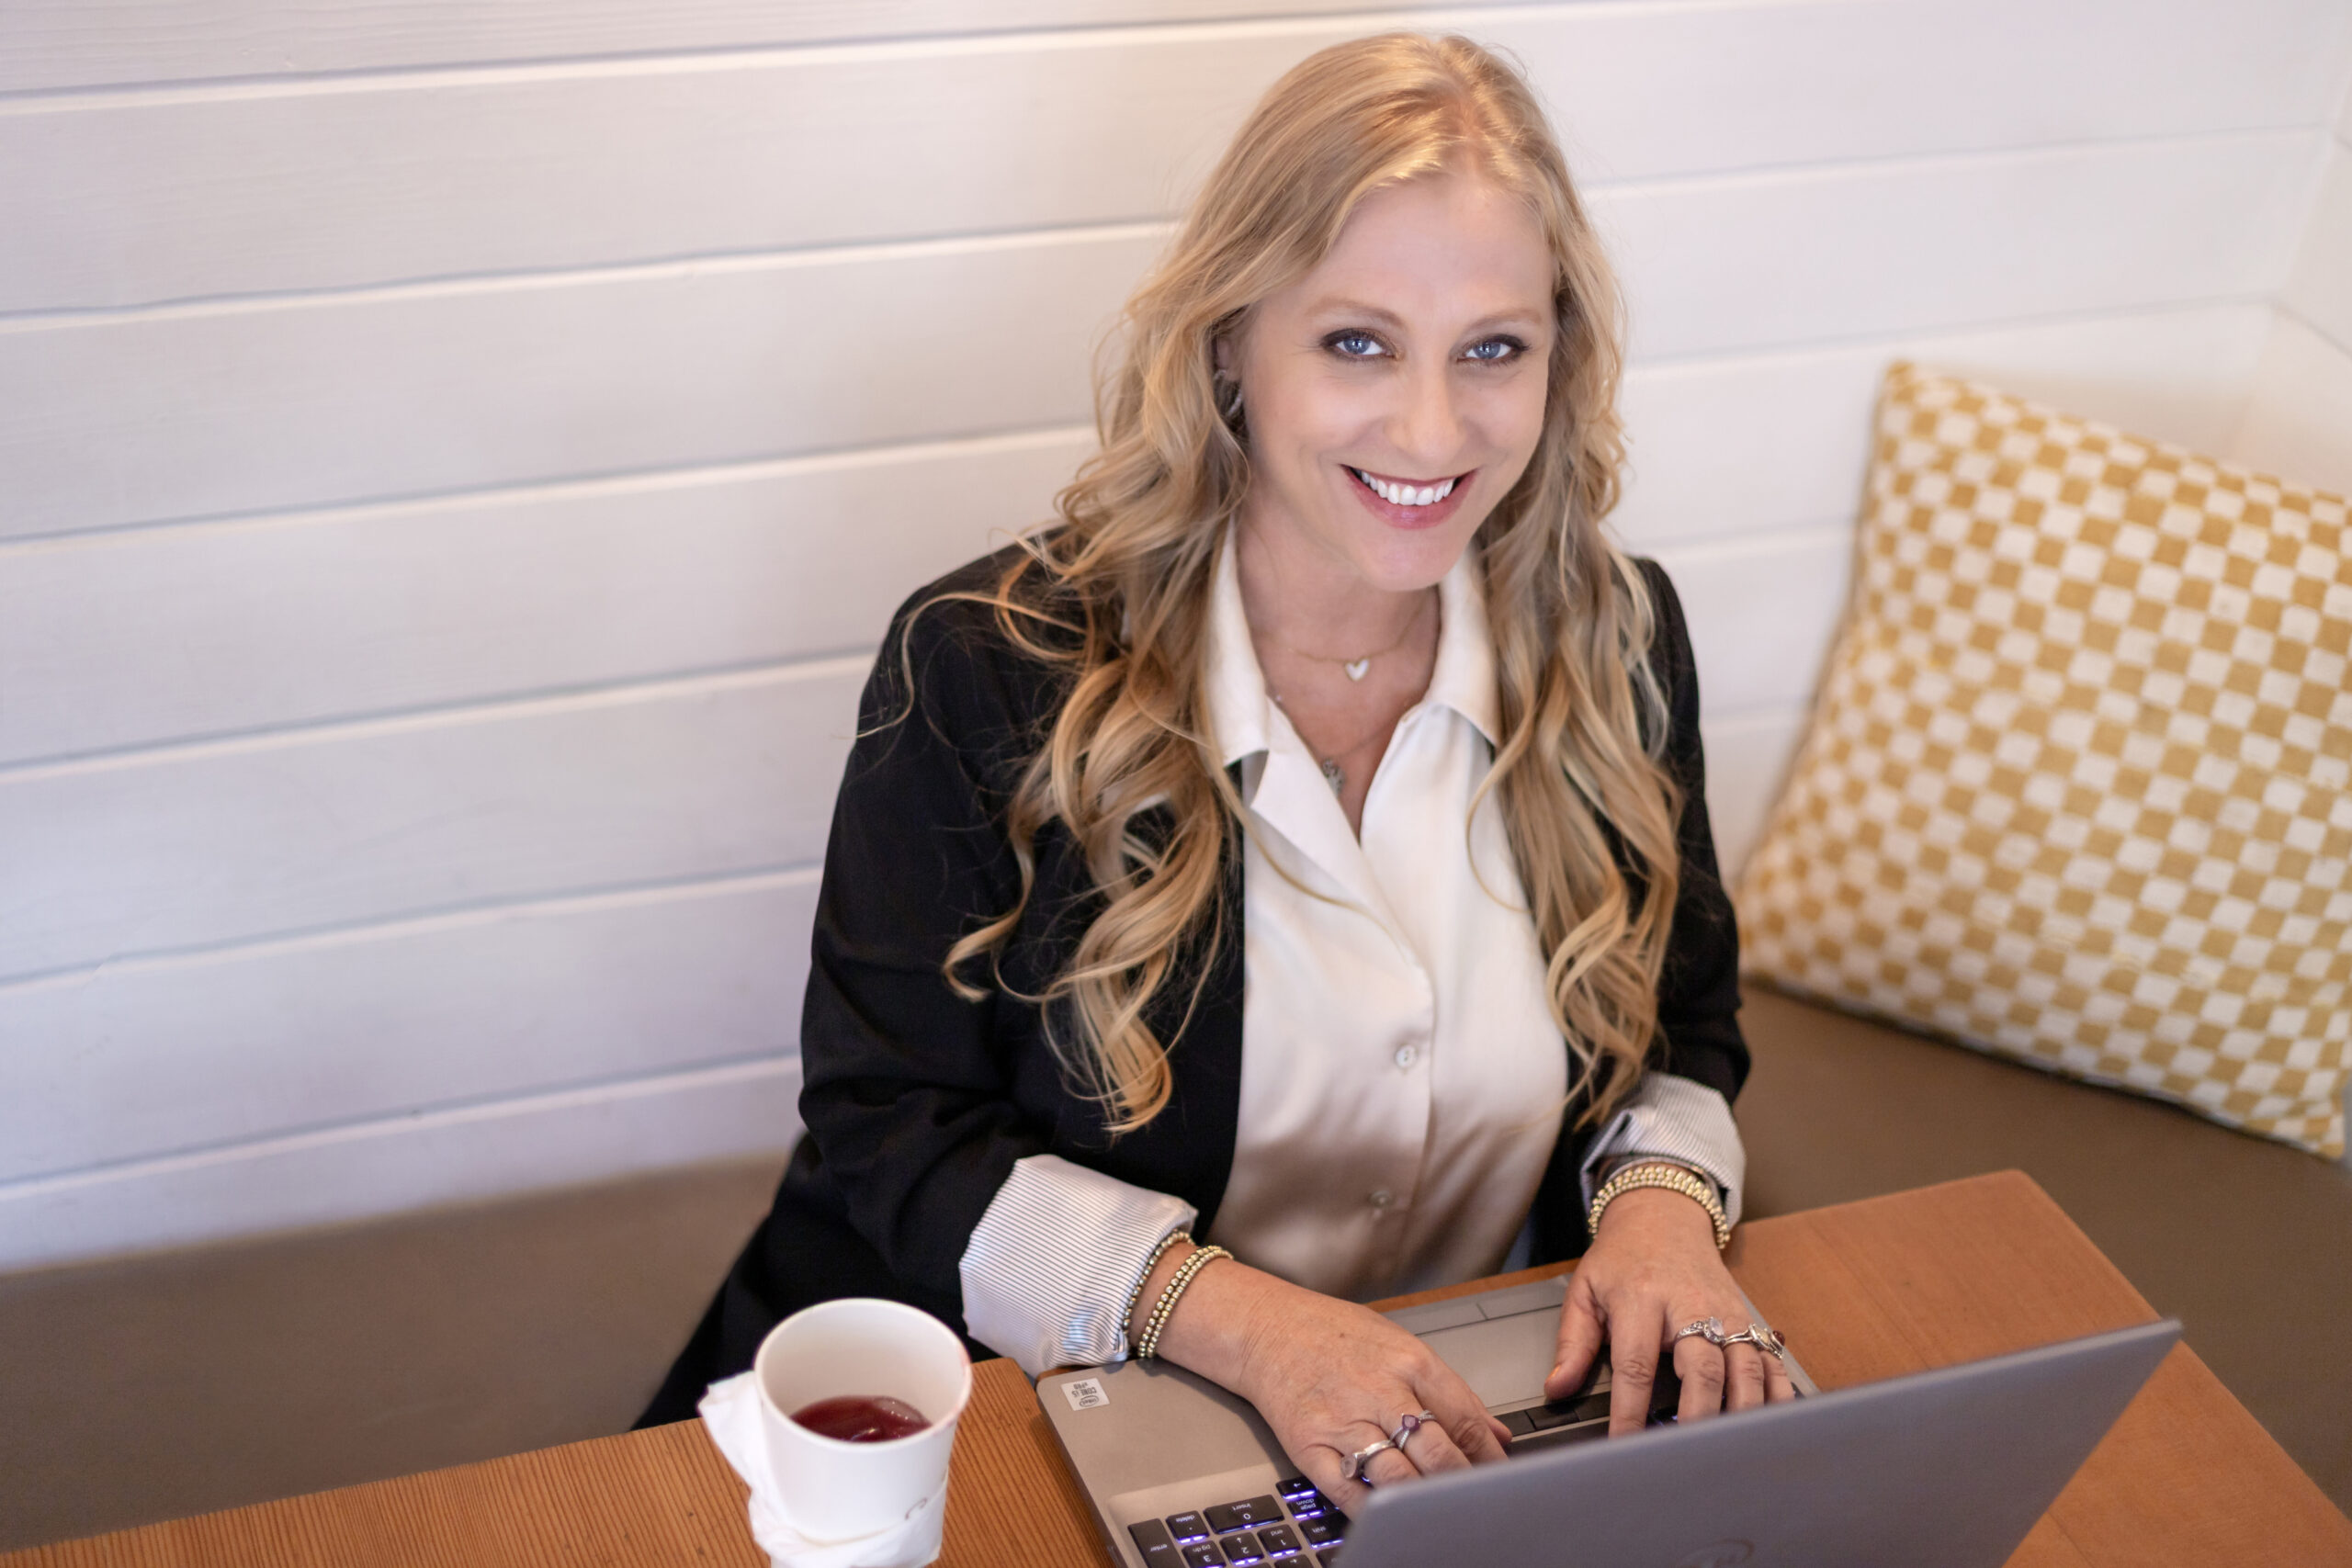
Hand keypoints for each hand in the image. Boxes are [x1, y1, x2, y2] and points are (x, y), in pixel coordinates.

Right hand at [1142, 1248, 1511, 1511]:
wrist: (1264, 1327)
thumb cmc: (1333, 1334)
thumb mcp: (1400, 1344)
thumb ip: (1450, 1390)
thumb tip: (1495, 1432)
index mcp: (1408, 1361)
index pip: (1463, 1418)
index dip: (1489, 1455)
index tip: (1500, 1476)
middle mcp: (1378, 1391)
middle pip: (1436, 1452)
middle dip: (1463, 1482)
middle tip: (1475, 1499)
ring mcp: (1341, 1421)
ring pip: (1397, 1477)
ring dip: (1424, 1500)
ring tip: (1439, 1511)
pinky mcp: (1309, 1446)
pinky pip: (1347, 1491)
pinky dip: (1373, 1511)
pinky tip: (1390, 1516)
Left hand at [1544, 1185, 1795, 1432]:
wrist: (1663, 1215)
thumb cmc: (1623, 1258)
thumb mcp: (1585, 1290)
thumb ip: (1573, 1343)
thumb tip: (1557, 1388)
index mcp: (1641, 1299)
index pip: (1637, 1365)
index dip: (1631, 1412)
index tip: (1625, 1446)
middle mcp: (1690, 1306)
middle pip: (1703, 1369)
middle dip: (1697, 1417)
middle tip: (1686, 1456)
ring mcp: (1727, 1312)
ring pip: (1745, 1368)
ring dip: (1740, 1412)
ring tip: (1728, 1449)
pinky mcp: (1749, 1318)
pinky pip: (1771, 1360)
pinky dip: (1775, 1394)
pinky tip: (1768, 1422)